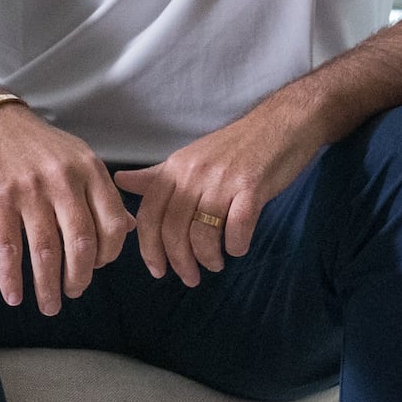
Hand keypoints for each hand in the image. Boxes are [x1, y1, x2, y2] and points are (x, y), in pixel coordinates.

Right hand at [0, 106, 131, 315]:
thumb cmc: (40, 146)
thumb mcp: (80, 160)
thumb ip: (103, 195)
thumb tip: (129, 229)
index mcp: (90, 171)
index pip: (113, 225)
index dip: (109, 255)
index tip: (98, 267)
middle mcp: (63, 180)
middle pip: (81, 243)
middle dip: (80, 277)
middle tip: (74, 293)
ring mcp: (30, 189)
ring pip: (46, 251)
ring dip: (48, 286)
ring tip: (50, 306)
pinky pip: (8, 246)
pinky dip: (11, 277)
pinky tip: (14, 296)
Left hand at [111, 104, 321, 284]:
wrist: (281, 124)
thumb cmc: (235, 147)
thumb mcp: (190, 158)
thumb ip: (157, 176)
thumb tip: (121, 181)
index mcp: (176, 168)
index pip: (150, 215)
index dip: (150, 248)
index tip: (158, 270)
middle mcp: (195, 173)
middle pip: (174, 230)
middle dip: (179, 262)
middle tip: (190, 277)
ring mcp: (223, 180)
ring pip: (203, 234)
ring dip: (208, 258)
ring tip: (215, 263)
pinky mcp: (252, 187)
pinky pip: (237, 228)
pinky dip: (236, 245)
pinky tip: (238, 247)